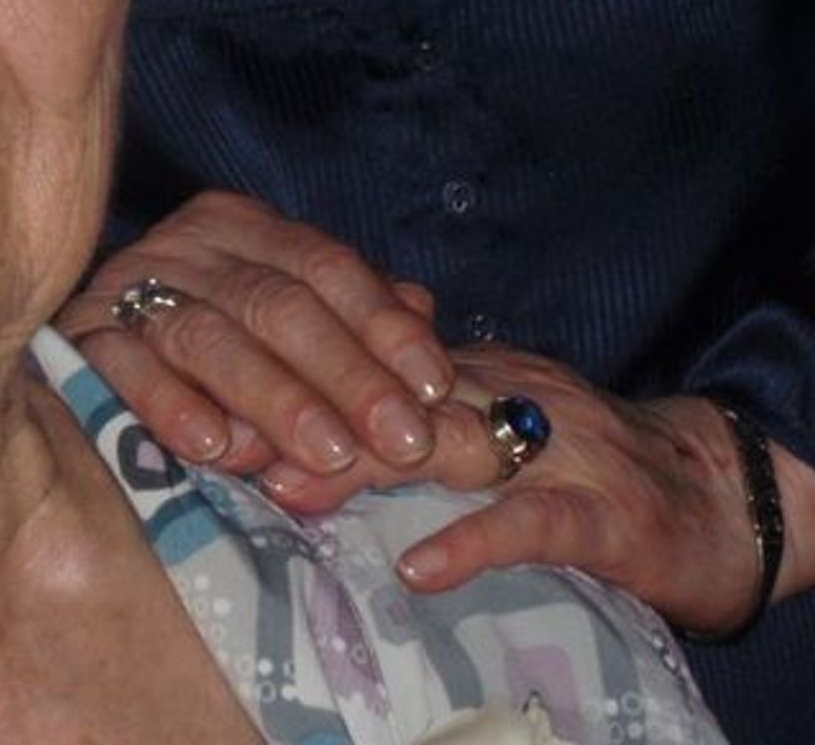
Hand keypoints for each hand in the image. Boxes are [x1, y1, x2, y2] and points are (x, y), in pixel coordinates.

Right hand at [59, 191, 452, 478]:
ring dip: (276, 398)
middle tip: (401, 441)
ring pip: (209, 335)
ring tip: (328, 454)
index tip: (435, 391)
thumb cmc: (215, 349)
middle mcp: (185, 245)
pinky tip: (213, 446)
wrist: (85, 350)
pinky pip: (125, 365)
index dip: (384, 327)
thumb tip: (421, 312)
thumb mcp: (290, 325)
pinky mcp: (78, 338)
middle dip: (347, 375)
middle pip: (277, 303)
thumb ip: (353, 319)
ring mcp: (127, 287)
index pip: (325, 266)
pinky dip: (170, 403)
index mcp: (242, 227)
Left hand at [257, 346, 774, 634]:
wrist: (716, 495)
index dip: (282, 374)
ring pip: (446, 445)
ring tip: (284, 489)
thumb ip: (396, 412)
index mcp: (465, 369)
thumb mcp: (481, 420)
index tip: (205, 395)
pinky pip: (533, 522)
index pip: (361, 355)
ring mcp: (555, 449)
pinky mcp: (606, 512)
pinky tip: (417, 566)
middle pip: (386, 391)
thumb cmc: (579, 465)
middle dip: (297, 413)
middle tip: (220, 440)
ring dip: (359, 468)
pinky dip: (475, 541)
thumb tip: (278, 419)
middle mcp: (501, 393)